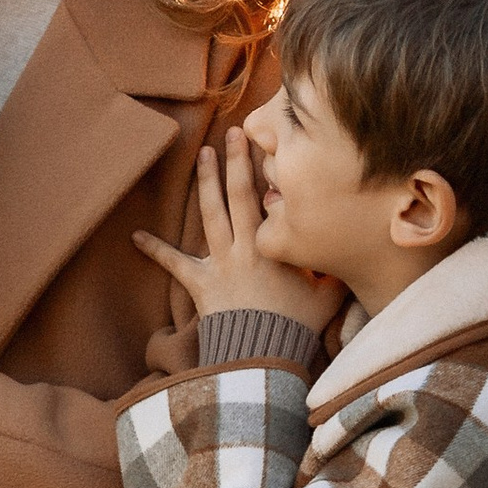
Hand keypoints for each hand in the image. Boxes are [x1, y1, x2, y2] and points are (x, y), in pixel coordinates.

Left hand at [133, 129, 335, 330]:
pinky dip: (156, 250)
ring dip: (205, 183)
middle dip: (237, 161)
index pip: (271, 201)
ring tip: (202, 155)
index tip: (268, 145)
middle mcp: (245, 247)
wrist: (262, 354)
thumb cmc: (295, 326)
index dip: (268, 172)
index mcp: (274, 246)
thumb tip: (352, 254)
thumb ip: (334, 271)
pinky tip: (135, 236)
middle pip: (239, 195)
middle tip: (235, 133)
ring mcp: (221, 263)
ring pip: (211, 214)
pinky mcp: (201, 284)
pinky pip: (175, 264)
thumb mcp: (327, 295)